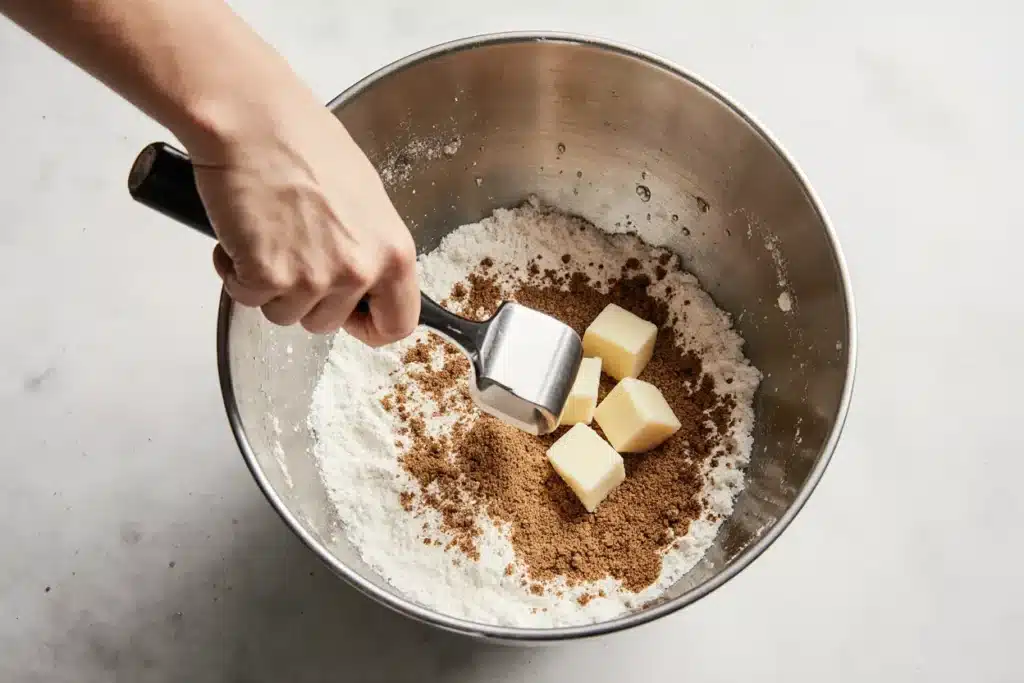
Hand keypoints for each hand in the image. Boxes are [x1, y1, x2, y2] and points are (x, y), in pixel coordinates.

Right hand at [188, 96, 419, 345]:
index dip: (369, 324)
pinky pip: (246, 297)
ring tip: (267, 233)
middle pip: (328, 323)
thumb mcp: (365, 200)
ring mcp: (312, 278)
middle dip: (304, 297)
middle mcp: (359, 270)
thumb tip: (365, 281)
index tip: (351, 315)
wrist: (254, 121)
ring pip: (285, 314)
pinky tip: (241, 234)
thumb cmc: (305, 144)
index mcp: (394, 252)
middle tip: (291, 248)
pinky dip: (235, 272)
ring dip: (268, 285)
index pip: (397, 324)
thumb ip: (370, 247)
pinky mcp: (267, 276)